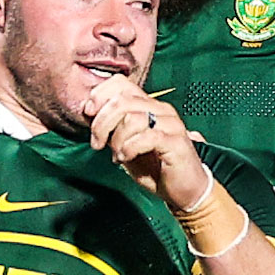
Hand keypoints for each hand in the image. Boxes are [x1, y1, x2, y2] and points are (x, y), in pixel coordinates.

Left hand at [82, 75, 204, 208]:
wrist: (185, 190)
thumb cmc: (157, 168)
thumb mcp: (126, 144)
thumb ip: (111, 128)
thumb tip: (89, 114)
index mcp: (149, 106)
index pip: (121, 83)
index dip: (100, 95)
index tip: (88, 114)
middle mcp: (161, 110)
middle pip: (122, 100)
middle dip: (102, 122)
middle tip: (97, 143)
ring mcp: (170, 124)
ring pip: (132, 117)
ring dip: (116, 139)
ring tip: (117, 155)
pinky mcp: (176, 142)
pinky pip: (146, 137)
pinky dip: (129, 148)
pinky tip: (126, 158)